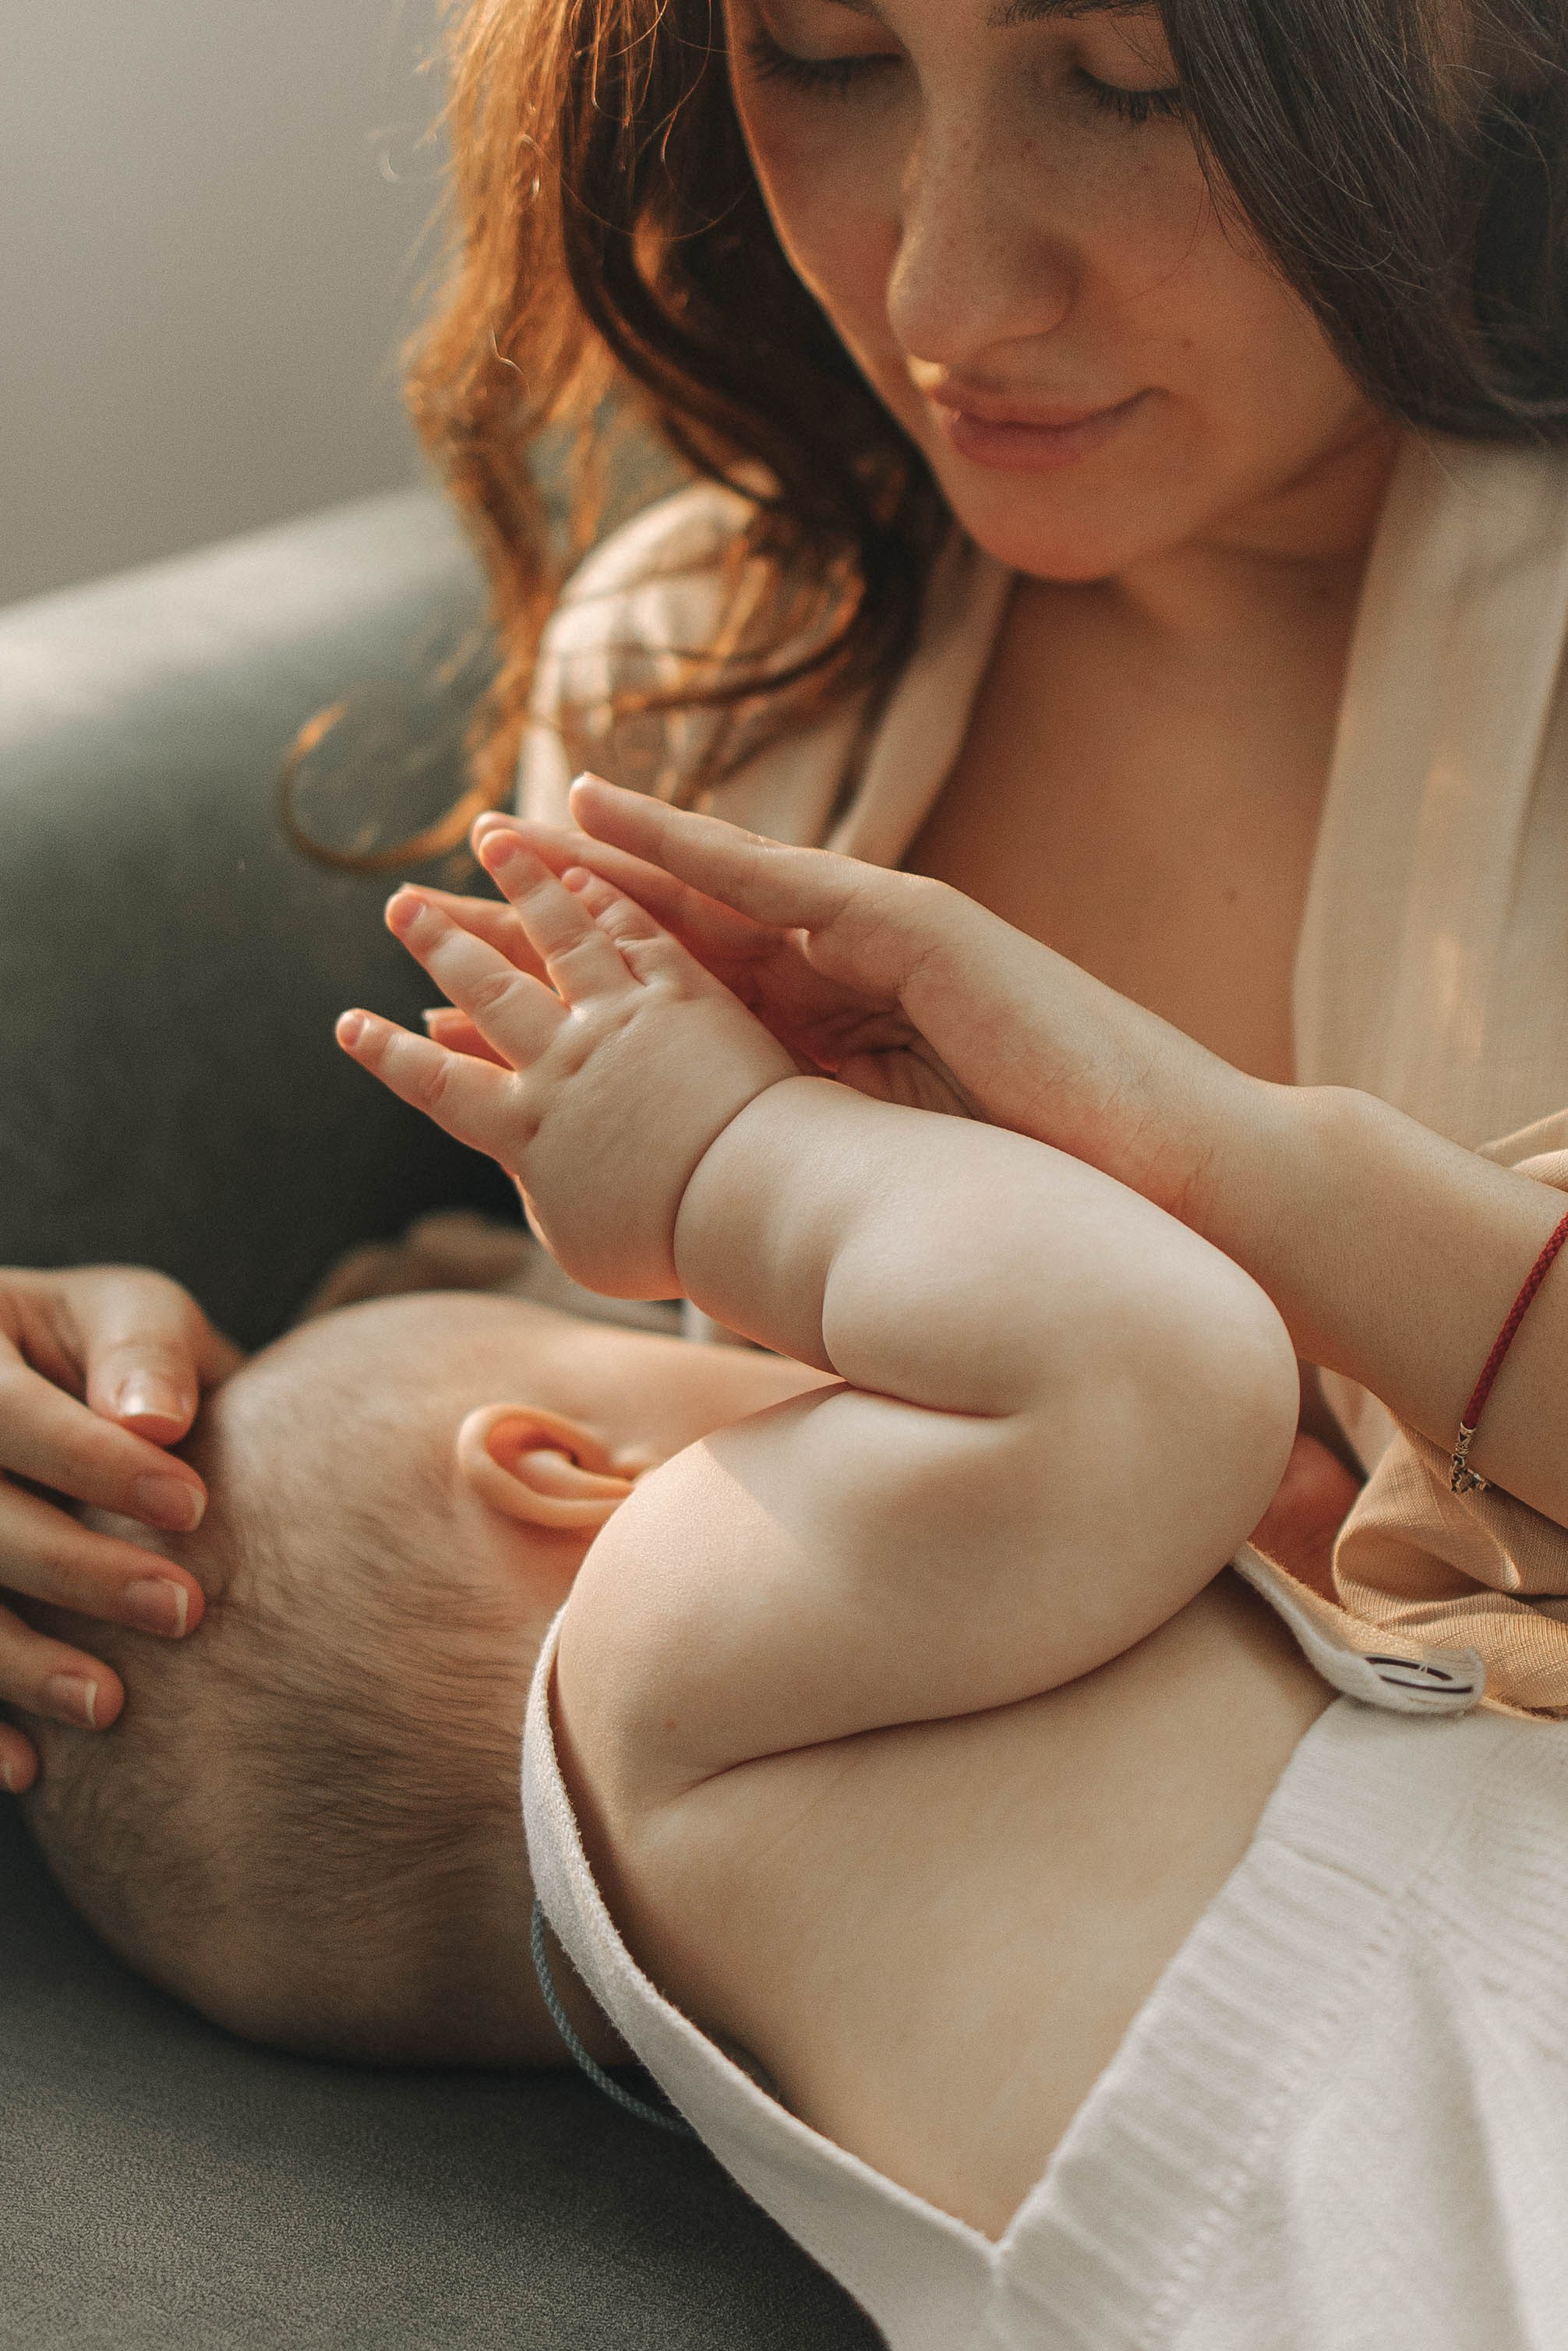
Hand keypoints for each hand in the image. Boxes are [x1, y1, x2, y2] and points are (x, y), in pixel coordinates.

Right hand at [0, 1268, 239, 1793]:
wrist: (85, 1407)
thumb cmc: (122, 1357)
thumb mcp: (137, 1317)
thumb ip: (146, 1353)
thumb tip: (155, 1420)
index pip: (5, 1413)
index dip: (90, 1461)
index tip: (192, 1506)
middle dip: (71, 1569)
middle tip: (181, 1610)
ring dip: (17, 1661)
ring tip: (110, 1704)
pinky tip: (28, 1767)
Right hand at [336, 832, 798, 1298]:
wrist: (747, 1206)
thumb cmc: (672, 1246)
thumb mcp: (586, 1245)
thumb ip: (547, 1194)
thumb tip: (527, 1169)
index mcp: (528, 1132)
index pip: (440, 1085)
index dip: (391, 1055)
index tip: (348, 1024)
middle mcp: (562, 1063)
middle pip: (489, 990)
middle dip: (440, 943)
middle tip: (400, 904)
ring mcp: (623, 1021)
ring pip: (560, 938)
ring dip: (521, 885)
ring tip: (490, 837)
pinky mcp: (684, 996)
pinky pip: (637, 936)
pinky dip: (605, 899)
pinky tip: (585, 868)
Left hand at [473, 779, 1258, 1223]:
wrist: (1181, 1194)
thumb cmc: (1053, 1215)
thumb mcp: (889, 1190)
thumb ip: (804, 1172)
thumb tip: (711, 1231)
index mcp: (839, 1048)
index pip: (687, 1011)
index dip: (580, 1000)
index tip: (475, 1005)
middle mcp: (852, 983)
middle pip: (677, 942)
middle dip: (560, 921)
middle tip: (444, 897)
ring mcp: (890, 943)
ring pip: (714, 894)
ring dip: (598, 865)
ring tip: (493, 835)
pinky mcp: (926, 925)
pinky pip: (785, 882)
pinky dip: (690, 848)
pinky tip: (599, 819)